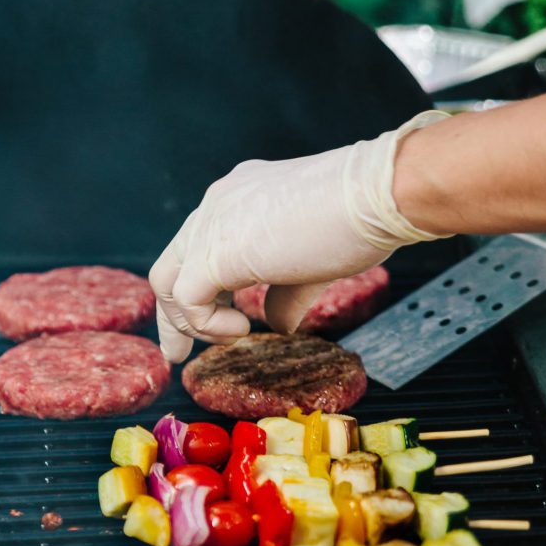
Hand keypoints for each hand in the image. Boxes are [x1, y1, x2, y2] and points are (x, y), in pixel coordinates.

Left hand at [149, 112, 449, 362]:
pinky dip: (207, 324)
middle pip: (170, 264)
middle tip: (179, 353)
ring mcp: (212, 224)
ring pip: (168, 281)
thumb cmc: (360, 220)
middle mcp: (218, 204)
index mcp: (237, 198)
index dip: (196, 288)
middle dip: (171, 315)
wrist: (378, 193)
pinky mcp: (217, 252)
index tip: (206, 323)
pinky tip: (242, 329)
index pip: (196, 246)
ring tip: (232, 338)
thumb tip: (278, 325)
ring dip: (190, 322)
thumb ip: (285, 293)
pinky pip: (187, 298)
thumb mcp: (313, 262)